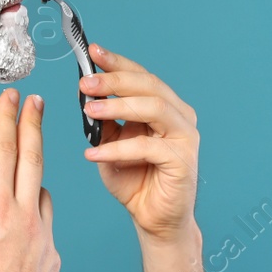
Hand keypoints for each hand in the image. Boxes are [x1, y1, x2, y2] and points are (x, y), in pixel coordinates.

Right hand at [0, 88, 60, 271]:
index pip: (2, 150)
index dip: (6, 118)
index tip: (11, 97)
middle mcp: (24, 217)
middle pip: (32, 157)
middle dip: (33, 125)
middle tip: (36, 102)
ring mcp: (44, 237)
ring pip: (42, 192)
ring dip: (32, 176)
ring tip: (22, 170)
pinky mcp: (54, 258)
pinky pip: (48, 224)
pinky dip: (36, 214)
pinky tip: (23, 222)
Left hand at [79, 43, 200, 242]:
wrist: (153, 219)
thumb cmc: (135, 181)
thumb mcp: (111, 143)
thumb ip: (105, 120)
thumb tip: (87, 93)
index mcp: (165, 107)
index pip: (142, 77)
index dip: (118, 63)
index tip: (93, 52)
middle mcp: (180, 116)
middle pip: (149, 86)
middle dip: (115, 81)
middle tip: (86, 83)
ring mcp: (185, 137)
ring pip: (153, 108)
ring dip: (117, 106)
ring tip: (89, 111)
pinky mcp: (183, 160)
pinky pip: (146, 147)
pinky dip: (117, 149)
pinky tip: (93, 154)